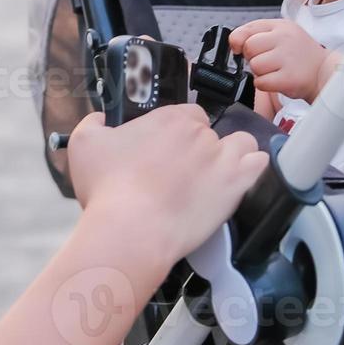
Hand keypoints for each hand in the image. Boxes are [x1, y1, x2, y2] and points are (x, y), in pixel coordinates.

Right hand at [66, 106, 267, 269]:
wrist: (132, 231)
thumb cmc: (108, 189)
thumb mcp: (84, 145)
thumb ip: (93, 123)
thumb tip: (101, 117)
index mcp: (167, 118)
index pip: (186, 113)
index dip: (178, 131)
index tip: (167, 149)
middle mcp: (198, 132)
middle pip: (209, 130)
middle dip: (198, 146)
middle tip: (182, 171)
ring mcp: (221, 157)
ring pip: (241, 143)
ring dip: (233, 153)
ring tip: (216, 174)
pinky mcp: (237, 184)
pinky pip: (259, 163)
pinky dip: (253, 168)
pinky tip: (240, 180)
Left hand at [230, 19, 331, 101]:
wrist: (326, 73)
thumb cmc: (299, 56)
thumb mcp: (281, 35)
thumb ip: (256, 34)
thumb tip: (234, 44)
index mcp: (281, 26)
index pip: (247, 29)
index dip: (239, 41)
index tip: (240, 49)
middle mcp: (285, 38)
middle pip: (249, 48)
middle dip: (253, 58)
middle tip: (269, 62)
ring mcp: (288, 57)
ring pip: (255, 66)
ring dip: (261, 73)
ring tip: (276, 71)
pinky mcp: (289, 77)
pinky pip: (261, 82)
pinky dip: (266, 84)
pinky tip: (278, 80)